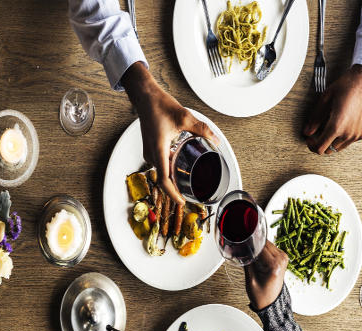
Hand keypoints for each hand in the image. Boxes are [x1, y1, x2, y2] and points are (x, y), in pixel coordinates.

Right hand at [121, 62, 218, 203]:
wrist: (145, 96)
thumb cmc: (159, 105)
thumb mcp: (185, 117)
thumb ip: (202, 130)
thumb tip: (216, 140)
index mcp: (158, 149)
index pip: (164, 180)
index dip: (173, 194)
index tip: (182, 202)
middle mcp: (151, 153)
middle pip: (163, 179)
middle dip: (174, 190)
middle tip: (188, 196)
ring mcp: (149, 151)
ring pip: (161, 171)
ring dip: (171, 179)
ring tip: (184, 184)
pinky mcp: (149, 148)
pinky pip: (159, 163)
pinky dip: (168, 169)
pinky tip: (179, 166)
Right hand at [244, 241, 288, 310]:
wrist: (271, 303)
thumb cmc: (262, 295)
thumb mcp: (250, 279)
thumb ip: (246, 261)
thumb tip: (241, 249)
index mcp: (274, 265)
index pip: (260, 245)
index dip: (249, 244)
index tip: (241, 244)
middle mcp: (281, 259)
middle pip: (264, 242)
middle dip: (253, 244)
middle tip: (243, 249)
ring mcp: (283, 258)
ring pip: (266, 243)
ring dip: (257, 247)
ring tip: (249, 255)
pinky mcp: (282, 258)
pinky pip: (270, 247)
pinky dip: (261, 250)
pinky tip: (256, 257)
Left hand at [303, 64, 361, 154]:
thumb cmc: (344, 88)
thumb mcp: (324, 101)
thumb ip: (315, 119)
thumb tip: (307, 132)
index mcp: (337, 126)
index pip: (320, 148)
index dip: (311, 145)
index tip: (309, 138)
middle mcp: (348, 133)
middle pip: (328, 151)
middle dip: (319, 144)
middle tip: (315, 135)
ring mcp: (356, 135)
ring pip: (337, 148)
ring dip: (330, 142)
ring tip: (326, 130)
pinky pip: (347, 143)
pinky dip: (341, 139)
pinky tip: (338, 127)